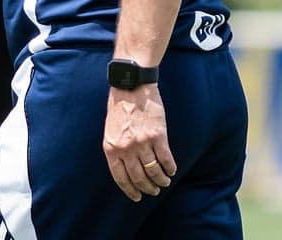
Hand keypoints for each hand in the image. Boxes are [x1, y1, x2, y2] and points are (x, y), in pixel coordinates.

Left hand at [103, 84, 176, 201]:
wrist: (132, 85)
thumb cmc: (120, 105)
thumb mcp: (111, 129)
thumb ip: (116, 147)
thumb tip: (125, 167)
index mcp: (111, 147)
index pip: (120, 178)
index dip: (130, 190)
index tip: (137, 197)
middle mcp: (126, 148)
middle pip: (139, 178)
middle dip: (147, 188)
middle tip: (154, 191)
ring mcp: (143, 143)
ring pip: (153, 172)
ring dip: (160, 180)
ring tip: (164, 182)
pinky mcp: (158, 136)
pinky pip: (166, 159)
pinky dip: (170, 168)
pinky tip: (171, 170)